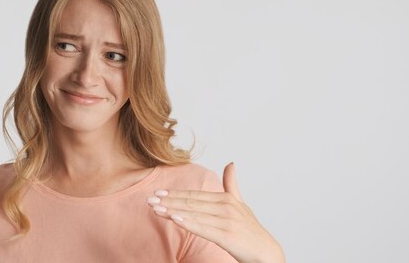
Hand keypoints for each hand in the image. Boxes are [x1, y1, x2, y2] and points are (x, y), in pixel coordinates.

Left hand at [146, 162, 284, 262]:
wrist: (266, 253)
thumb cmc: (250, 230)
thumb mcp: (240, 204)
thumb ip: (232, 185)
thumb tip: (231, 163)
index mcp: (226, 198)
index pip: (194, 195)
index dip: (175, 194)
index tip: (157, 192)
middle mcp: (226, 207)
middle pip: (191, 203)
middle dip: (168, 201)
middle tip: (149, 200)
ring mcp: (227, 221)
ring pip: (194, 215)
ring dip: (173, 211)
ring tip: (155, 209)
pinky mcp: (228, 236)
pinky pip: (204, 228)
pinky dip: (189, 223)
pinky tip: (175, 219)